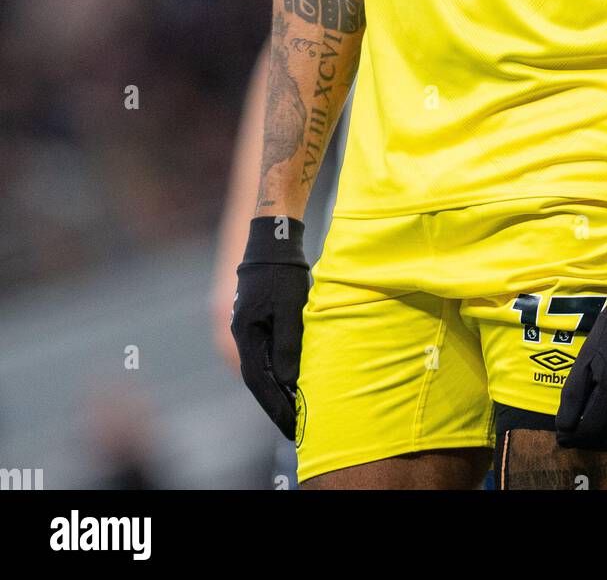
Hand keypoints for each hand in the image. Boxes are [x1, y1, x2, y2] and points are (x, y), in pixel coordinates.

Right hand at [231, 217, 309, 438]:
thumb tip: (287, 381)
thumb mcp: (289, 309)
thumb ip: (288, 345)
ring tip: (298, 412)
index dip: (275, 407)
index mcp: (246, 334)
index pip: (259, 382)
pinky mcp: (260, 321)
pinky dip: (280, 372)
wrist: (273, 241)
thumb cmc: (283, 273)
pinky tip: (294, 382)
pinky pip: (268, 355)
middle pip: (259, 380)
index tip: (292, 428)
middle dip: (277, 405)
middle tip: (296, 429)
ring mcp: (250, 328)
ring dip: (278, 391)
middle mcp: (243, 335)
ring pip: (263, 369)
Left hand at [556, 270, 606, 450]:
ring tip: (592, 436)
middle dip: (586, 442)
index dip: (571, 437)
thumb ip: (573, 394)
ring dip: (606, 443)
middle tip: (574, 438)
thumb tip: (563, 427)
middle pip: (606, 439)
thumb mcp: (586, 358)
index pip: (588, 429)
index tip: (561, 437)